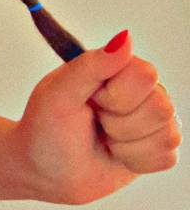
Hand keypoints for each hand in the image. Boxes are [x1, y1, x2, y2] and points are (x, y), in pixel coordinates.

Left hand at [12, 30, 181, 204]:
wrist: (43, 172)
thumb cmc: (45, 130)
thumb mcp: (58, 94)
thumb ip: (90, 65)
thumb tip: (125, 38)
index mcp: (116, 69)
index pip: (145, 75)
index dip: (116, 96)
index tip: (91, 101)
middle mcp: (140, 92)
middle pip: (161, 107)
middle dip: (118, 124)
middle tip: (94, 122)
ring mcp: (151, 120)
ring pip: (166, 136)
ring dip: (125, 145)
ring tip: (102, 139)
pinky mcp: (156, 149)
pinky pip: (167, 158)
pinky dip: (135, 162)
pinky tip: (115, 155)